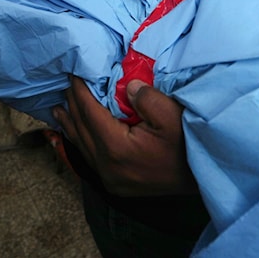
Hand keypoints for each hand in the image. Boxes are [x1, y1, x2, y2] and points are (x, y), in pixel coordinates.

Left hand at [52, 77, 196, 196]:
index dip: (80, 92)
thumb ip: (147, 98)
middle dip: (72, 105)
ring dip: (70, 125)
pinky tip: (72, 135)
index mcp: (116, 147)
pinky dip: (78, 142)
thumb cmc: (188, 146)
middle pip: (81, 129)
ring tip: (58, 109)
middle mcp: (107, 166)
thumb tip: (128, 86)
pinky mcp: (116, 184)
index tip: (73, 74)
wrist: (201, 179)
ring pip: (82, 146)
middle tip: (64, 85)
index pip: (90, 113)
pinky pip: (89, 159)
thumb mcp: (172, 116)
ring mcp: (110, 178)